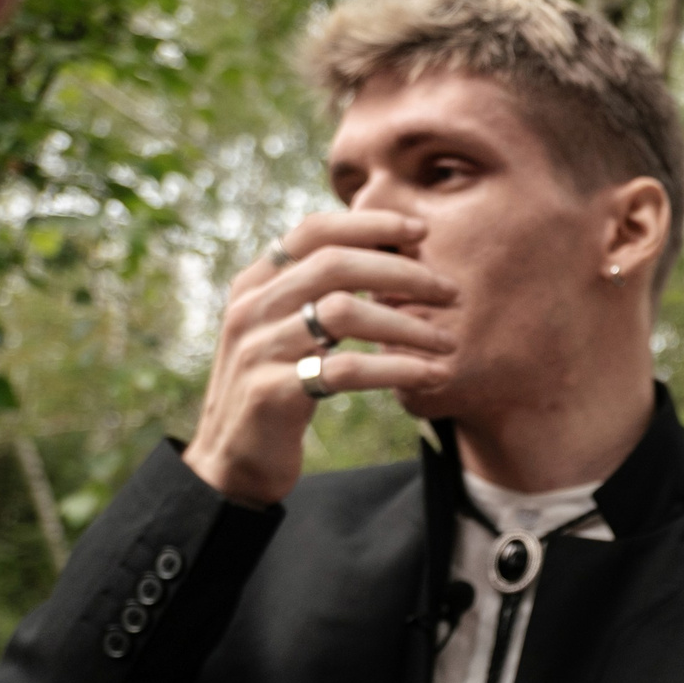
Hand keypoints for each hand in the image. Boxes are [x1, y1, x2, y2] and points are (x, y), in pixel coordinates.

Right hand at [184, 211, 461, 505]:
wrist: (232, 458)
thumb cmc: (279, 386)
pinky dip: (396, 369)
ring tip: (449, 342)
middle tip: (451, 292)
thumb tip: (397, 257)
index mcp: (256, 283)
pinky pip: (345, 370)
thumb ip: (322, 293)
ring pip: (344, 313)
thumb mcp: (290, 331)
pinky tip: (431, 375)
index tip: (420, 232)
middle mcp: (251, 307)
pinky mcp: (271, 392)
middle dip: (402, 273)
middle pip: (336, 265)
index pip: (314, 231)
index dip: (369, 225)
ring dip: (408, 325)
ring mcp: (258, 348)